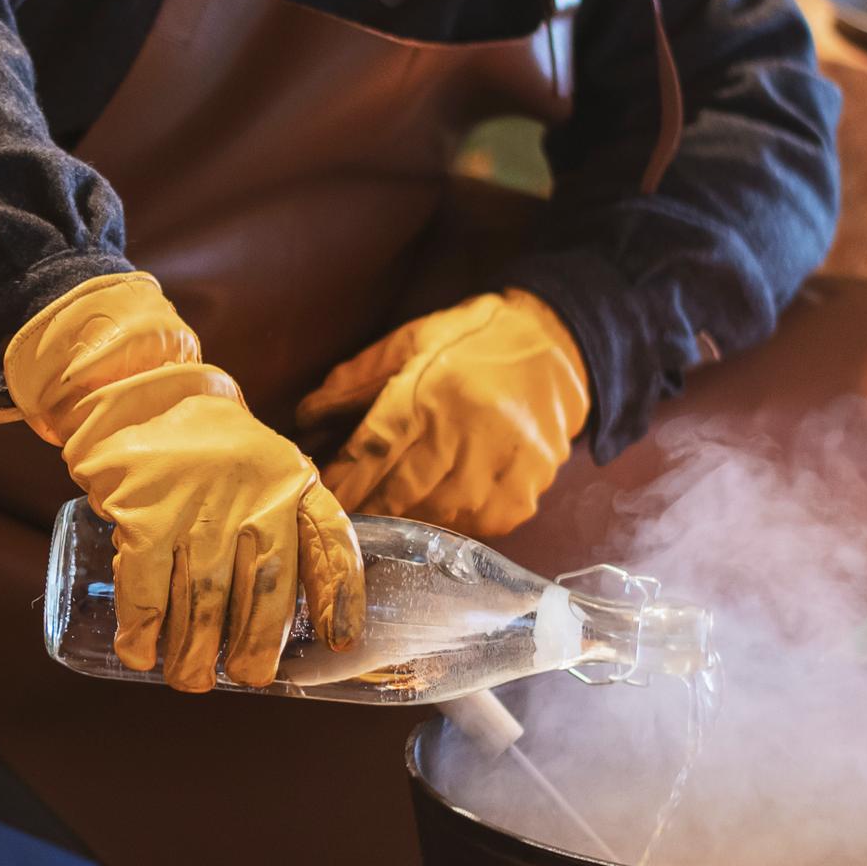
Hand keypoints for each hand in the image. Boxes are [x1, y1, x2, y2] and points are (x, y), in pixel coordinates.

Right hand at [5, 273, 359, 688]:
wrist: (139, 394)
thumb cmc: (213, 449)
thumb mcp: (271, 468)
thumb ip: (291, 522)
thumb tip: (310, 614)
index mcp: (292, 483)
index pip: (331, 542)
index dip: (339, 597)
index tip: (338, 644)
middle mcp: (252, 496)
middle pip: (264, 590)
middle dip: (254, 646)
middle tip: (245, 677)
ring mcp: (196, 506)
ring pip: (203, 600)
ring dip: (193, 651)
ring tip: (188, 678)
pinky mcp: (143, 513)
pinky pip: (145, 586)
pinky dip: (142, 630)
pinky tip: (140, 653)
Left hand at [299, 289, 590, 539]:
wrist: (561, 347)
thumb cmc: (474, 342)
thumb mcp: (412, 340)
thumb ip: (356, 379)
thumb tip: (305, 417)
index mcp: (435, 391)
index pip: (374, 450)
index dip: (344, 481)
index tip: (322, 497)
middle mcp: (470, 431)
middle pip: (401, 491)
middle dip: (367, 507)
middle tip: (345, 517)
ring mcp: (504, 464)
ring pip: (437, 515)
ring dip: (406, 519)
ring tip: (389, 513)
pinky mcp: (528, 487)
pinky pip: (477, 525)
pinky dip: (451, 523)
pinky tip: (440, 508)